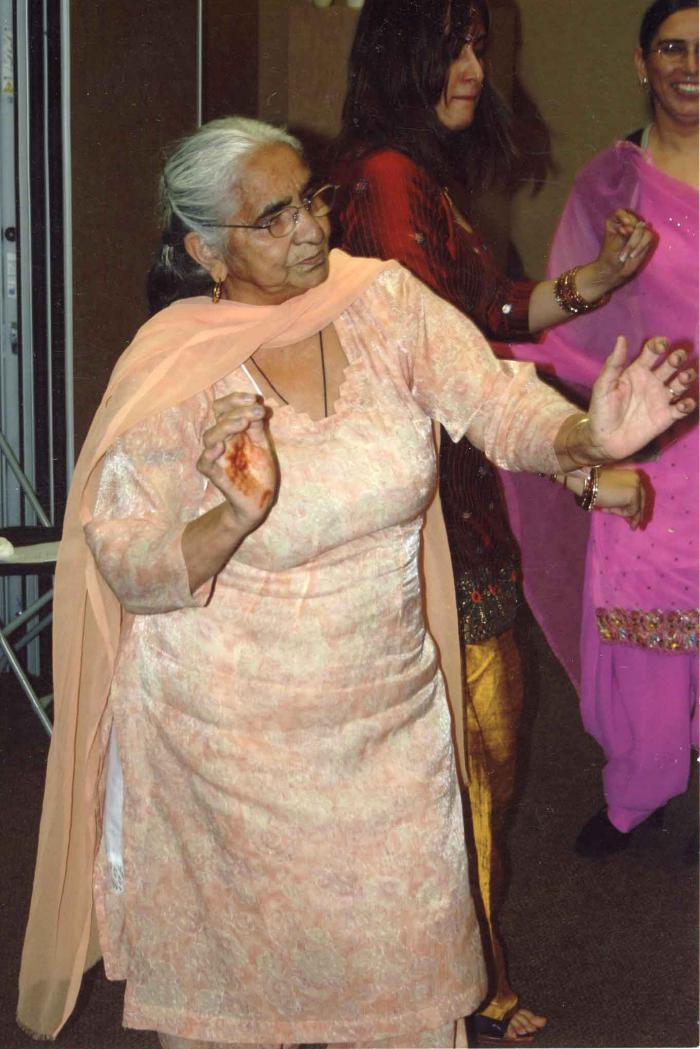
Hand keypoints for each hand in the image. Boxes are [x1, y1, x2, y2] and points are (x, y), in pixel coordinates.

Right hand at [197, 392, 277, 529]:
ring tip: (243, 423)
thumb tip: (256, 404)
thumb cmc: (259, 470)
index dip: (235, 399)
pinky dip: (208, 455)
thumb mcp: (262, 443)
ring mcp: (218, 458)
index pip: (223, 408)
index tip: (254, 398)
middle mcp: (223, 441)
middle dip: (236, 410)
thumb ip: (257, 426)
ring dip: (225, 426)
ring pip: (209, 437)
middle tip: (256, 411)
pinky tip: (220, 447)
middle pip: (217, 418)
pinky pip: (204, 464)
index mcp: (232, 431)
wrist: (260, 500)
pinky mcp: (217, 476)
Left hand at [585, 209, 656, 294]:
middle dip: (631, 237)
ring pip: (644, 229)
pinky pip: (649, 236)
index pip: (621, 212)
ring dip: (636, 244)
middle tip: (624, 251)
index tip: (625, 226)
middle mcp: (627, 222)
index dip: (624, 217)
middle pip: (635, 221)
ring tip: (628, 255)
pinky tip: (634, 255)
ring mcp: (638, 229)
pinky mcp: (646, 237)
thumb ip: (622, 235)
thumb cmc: (610, 257)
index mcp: (615, 221)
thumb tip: (630, 228)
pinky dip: (642, 246)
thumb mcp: (614, 245)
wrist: (615, 270)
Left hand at [587, 336, 695, 461]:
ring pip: (681, 383)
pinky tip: (684, 404)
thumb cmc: (601, 411)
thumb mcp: (603, 386)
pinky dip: (688, 404)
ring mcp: (661, 398)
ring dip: (687, 377)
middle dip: (677, 358)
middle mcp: (652, 381)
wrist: (604, 440)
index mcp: (637, 371)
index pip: (652, 352)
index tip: (662, 345)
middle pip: (671, 364)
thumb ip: (613, 364)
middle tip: (677, 358)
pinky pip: (682, 408)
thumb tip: (621, 338)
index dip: (658, 345)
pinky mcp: (666, 416)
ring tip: (685, 376)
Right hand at [596, 467, 646, 528]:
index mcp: (632, 475)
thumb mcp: (612, 493)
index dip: (636, 507)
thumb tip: (630, 516)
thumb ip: (622, 501)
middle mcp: (638, 479)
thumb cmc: (595, 487)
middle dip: (636, 515)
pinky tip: (608, 508)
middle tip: (633, 526)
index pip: (639, 494)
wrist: (588, 483)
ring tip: (609, 511)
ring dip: (623, 513)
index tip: (633, 518)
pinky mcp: (634, 494)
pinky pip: (631, 511)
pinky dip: (621, 513)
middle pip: (641, 501)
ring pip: (635, 507)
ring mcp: (637, 486)